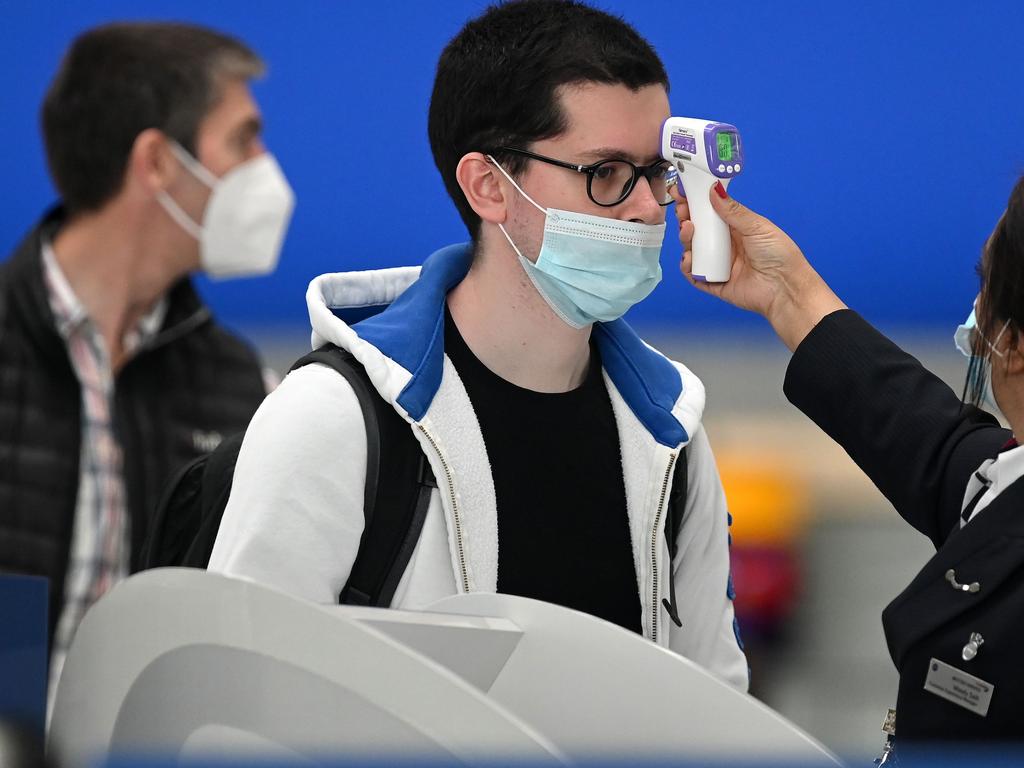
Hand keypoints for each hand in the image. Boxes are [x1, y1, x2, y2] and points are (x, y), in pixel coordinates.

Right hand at [671, 183, 845, 350]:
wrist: (785, 288)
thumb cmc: (779, 255)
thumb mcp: (757, 226)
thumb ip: (733, 210)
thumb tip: (714, 190)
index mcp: (736, 228)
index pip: (710, 212)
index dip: (696, 202)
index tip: (682, 192)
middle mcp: (724, 245)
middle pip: (698, 230)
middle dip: (686, 218)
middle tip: (682, 210)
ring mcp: (718, 264)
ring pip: (693, 250)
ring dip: (686, 239)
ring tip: (688, 230)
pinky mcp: (713, 282)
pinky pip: (694, 274)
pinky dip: (688, 266)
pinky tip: (690, 258)